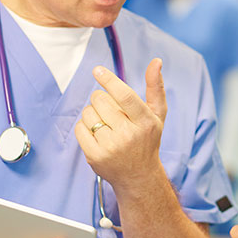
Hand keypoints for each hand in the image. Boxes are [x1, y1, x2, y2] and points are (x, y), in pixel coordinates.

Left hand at [75, 59, 166, 192]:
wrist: (138, 176)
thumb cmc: (147, 139)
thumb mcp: (157, 114)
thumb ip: (156, 87)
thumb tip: (156, 61)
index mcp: (145, 122)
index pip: (124, 96)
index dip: (109, 80)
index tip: (98, 70)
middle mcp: (129, 135)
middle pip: (101, 101)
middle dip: (101, 98)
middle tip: (109, 109)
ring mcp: (111, 147)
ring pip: (88, 113)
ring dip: (92, 113)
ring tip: (105, 123)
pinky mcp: (95, 156)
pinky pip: (80, 128)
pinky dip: (85, 126)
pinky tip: (97, 133)